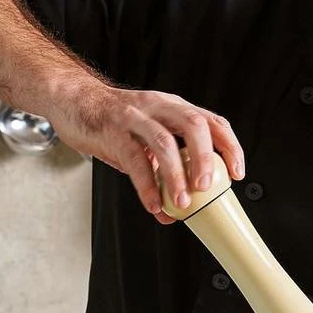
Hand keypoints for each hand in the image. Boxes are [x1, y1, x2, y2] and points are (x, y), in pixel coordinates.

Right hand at [51, 82, 244, 223]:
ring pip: (165, 142)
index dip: (229, 147)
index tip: (238, 173)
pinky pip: (134, 160)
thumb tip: (175, 212)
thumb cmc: (114, 122)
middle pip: (194, 126)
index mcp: (174, 108)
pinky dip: (147, 185)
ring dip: (177, 175)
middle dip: (205, 158)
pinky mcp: (113, 130)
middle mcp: (159, 107)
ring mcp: (135, 117)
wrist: (73, 100)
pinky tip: (154, 204)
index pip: (212, 122)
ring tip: (182, 203)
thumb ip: (162, 173)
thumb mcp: (146, 140)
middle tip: (207, 188)